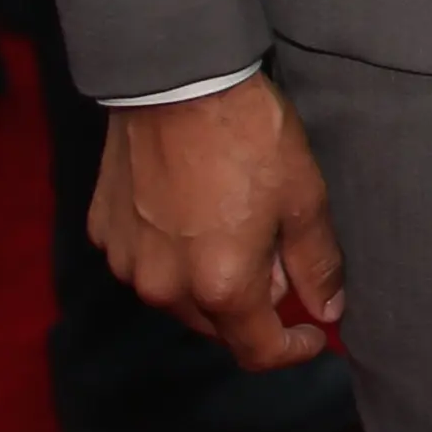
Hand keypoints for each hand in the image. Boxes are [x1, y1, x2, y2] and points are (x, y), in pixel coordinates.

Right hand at [92, 74, 345, 369]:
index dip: (292, 349)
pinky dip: (170, 252)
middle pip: (217, 325)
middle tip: (275, 252)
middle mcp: (165, 286)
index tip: (312, 333)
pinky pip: (145, 261)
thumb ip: (317, 264)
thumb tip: (327, 310)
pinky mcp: (104, 231)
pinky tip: (189, 210)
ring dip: (207, 279)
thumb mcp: (303, 197)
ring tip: (230, 224)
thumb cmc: (248, 135)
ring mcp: (128, 261)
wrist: (177, 80)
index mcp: (221, 286)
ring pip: (178, 295)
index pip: (257, 351)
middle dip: (252, 303)